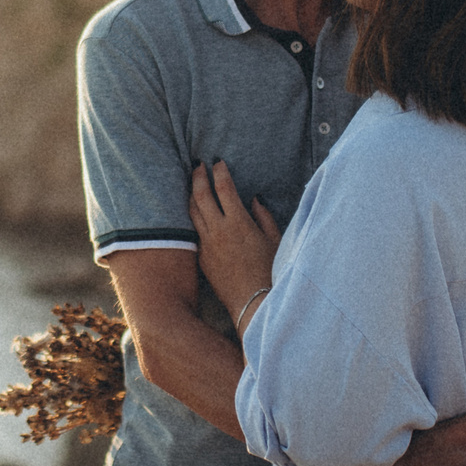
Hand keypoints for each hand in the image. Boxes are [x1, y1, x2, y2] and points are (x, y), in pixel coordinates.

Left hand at [189, 160, 282, 325]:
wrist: (254, 303)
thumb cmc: (270, 272)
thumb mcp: (275, 240)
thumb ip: (263, 216)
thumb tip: (253, 199)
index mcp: (239, 223)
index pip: (224, 187)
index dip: (219, 171)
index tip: (218, 161)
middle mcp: (219, 231)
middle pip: (201, 195)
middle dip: (198, 176)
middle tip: (198, 165)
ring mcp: (207, 244)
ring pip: (191, 211)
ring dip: (190, 193)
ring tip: (192, 182)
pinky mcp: (202, 257)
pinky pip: (194, 230)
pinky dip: (192, 216)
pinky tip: (194, 210)